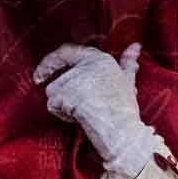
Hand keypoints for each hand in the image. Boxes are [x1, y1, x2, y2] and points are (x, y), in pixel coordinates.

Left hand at [33, 43, 158, 178]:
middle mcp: (86, 65)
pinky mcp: (66, 94)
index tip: (42, 73)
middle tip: (66, 104)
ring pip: (53, 92)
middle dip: (60, 93)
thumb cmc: (124, 110)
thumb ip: (128, 63)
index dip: (52, 61)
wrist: (122, 132)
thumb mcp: (128, 82)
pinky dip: (62, 114)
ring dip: (64, 105)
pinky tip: (80, 117)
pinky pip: (53, 105)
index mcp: (100, 59)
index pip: (67, 51)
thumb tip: (135, 46)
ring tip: (84, 112)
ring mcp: (75, 80)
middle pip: (59, 78)